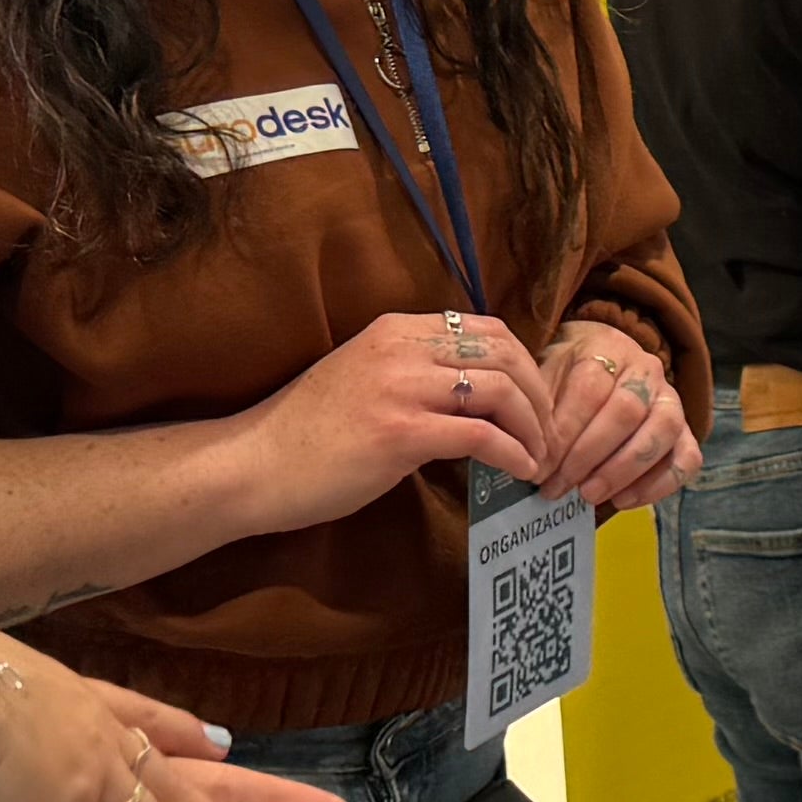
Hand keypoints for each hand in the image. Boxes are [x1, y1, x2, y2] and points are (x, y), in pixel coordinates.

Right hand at [250, 308, 550, 522]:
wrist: (253, 465)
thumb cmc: (305, 434)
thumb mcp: (362, 380)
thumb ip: (411, 375)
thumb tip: (468, 397)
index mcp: (394, 330)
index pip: (485, 329)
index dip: (523, 364)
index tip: (533, 401)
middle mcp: (402, 349)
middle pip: (504, 354)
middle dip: (539, 395)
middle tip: (548, 433)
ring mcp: (401, 389)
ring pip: (501, 390)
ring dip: (533, 427)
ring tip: (539, 457)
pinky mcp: (401, 433)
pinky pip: (481, 436)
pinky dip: (513, 453)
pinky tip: (520, 472)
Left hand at [522, 315, 702, 505]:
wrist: (605, 364)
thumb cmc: (567, 377)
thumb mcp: (546, 375)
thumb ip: (539, 409)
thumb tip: (526, 455)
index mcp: (608, 348)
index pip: (590, 389)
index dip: (564, 432)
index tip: (538, 466)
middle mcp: (647, 370)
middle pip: (626, 411)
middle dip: (587, 456)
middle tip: (556, 486)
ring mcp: (672, 400)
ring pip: (662, 431)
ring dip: (623, 470)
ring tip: (588, 495)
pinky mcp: (686, 432)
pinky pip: (687, 459)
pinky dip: (658, 485)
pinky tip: (623, 500)